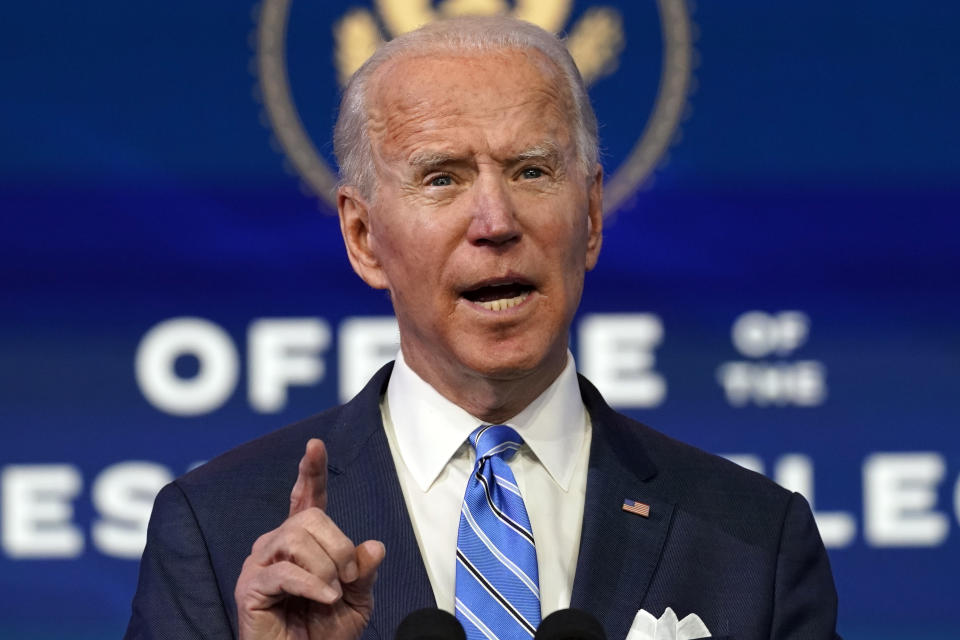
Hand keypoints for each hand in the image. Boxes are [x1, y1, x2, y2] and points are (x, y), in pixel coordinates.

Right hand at [235, 438, 385, 639]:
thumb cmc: (323, 633)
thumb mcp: (357, 599)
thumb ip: (364, 571)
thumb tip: (374, 546)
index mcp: (302, 541)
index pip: (306, 498)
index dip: (311, 471)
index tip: (315, 445)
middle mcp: (276, 544)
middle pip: (310, 518)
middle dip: (339, 548)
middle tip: (347, 580)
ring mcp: (260, 563)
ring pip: (296, 538)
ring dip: (325, 568)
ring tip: (331, 594)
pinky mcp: (251, 586)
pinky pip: (285, 571)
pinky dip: (313, 585)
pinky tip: (325, 599)